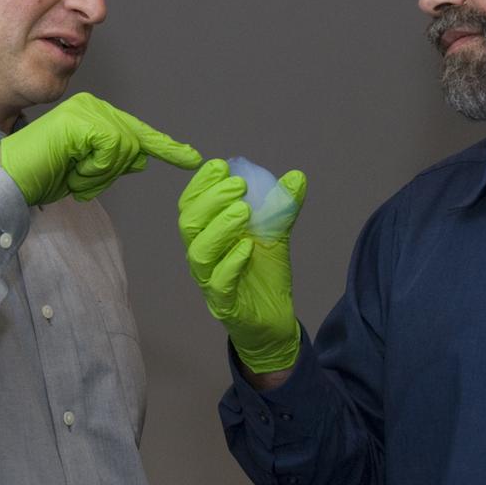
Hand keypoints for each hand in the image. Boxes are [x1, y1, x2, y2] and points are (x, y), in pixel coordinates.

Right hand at [0, 93, 201, 205]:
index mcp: (93, 115)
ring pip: (124, 150)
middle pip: (133, 145)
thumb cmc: (39, 176)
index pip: (137, 132)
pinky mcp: (81, 121)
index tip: (191, 158)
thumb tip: (142, 158)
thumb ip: (112, 162)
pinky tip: (72, 168)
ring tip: (71, 174)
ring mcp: (86, 111)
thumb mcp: (84, 172)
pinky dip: (94, 169)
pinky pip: (110, 149)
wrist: (7, 181)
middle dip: (110, 172)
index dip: (165, 146)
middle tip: (79, 178)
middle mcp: (92, 107)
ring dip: (98, 175)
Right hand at [178, 159, 306, 372]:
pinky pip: (218, 284)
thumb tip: (297, 176)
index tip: (220, 166)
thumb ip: (281, 207)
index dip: (201, 184)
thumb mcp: (275, 234)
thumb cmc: (264, 274)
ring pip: (199, 252)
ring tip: (243, 210)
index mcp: (207, 234)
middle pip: (189, 224)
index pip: (191, 205)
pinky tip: (248, 248)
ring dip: (220, 227)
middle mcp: (202, 255)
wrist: (275, 318)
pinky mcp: (224, 304)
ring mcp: (209, 281)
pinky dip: (231, 262)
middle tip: (238, 185)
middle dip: (211, 199)